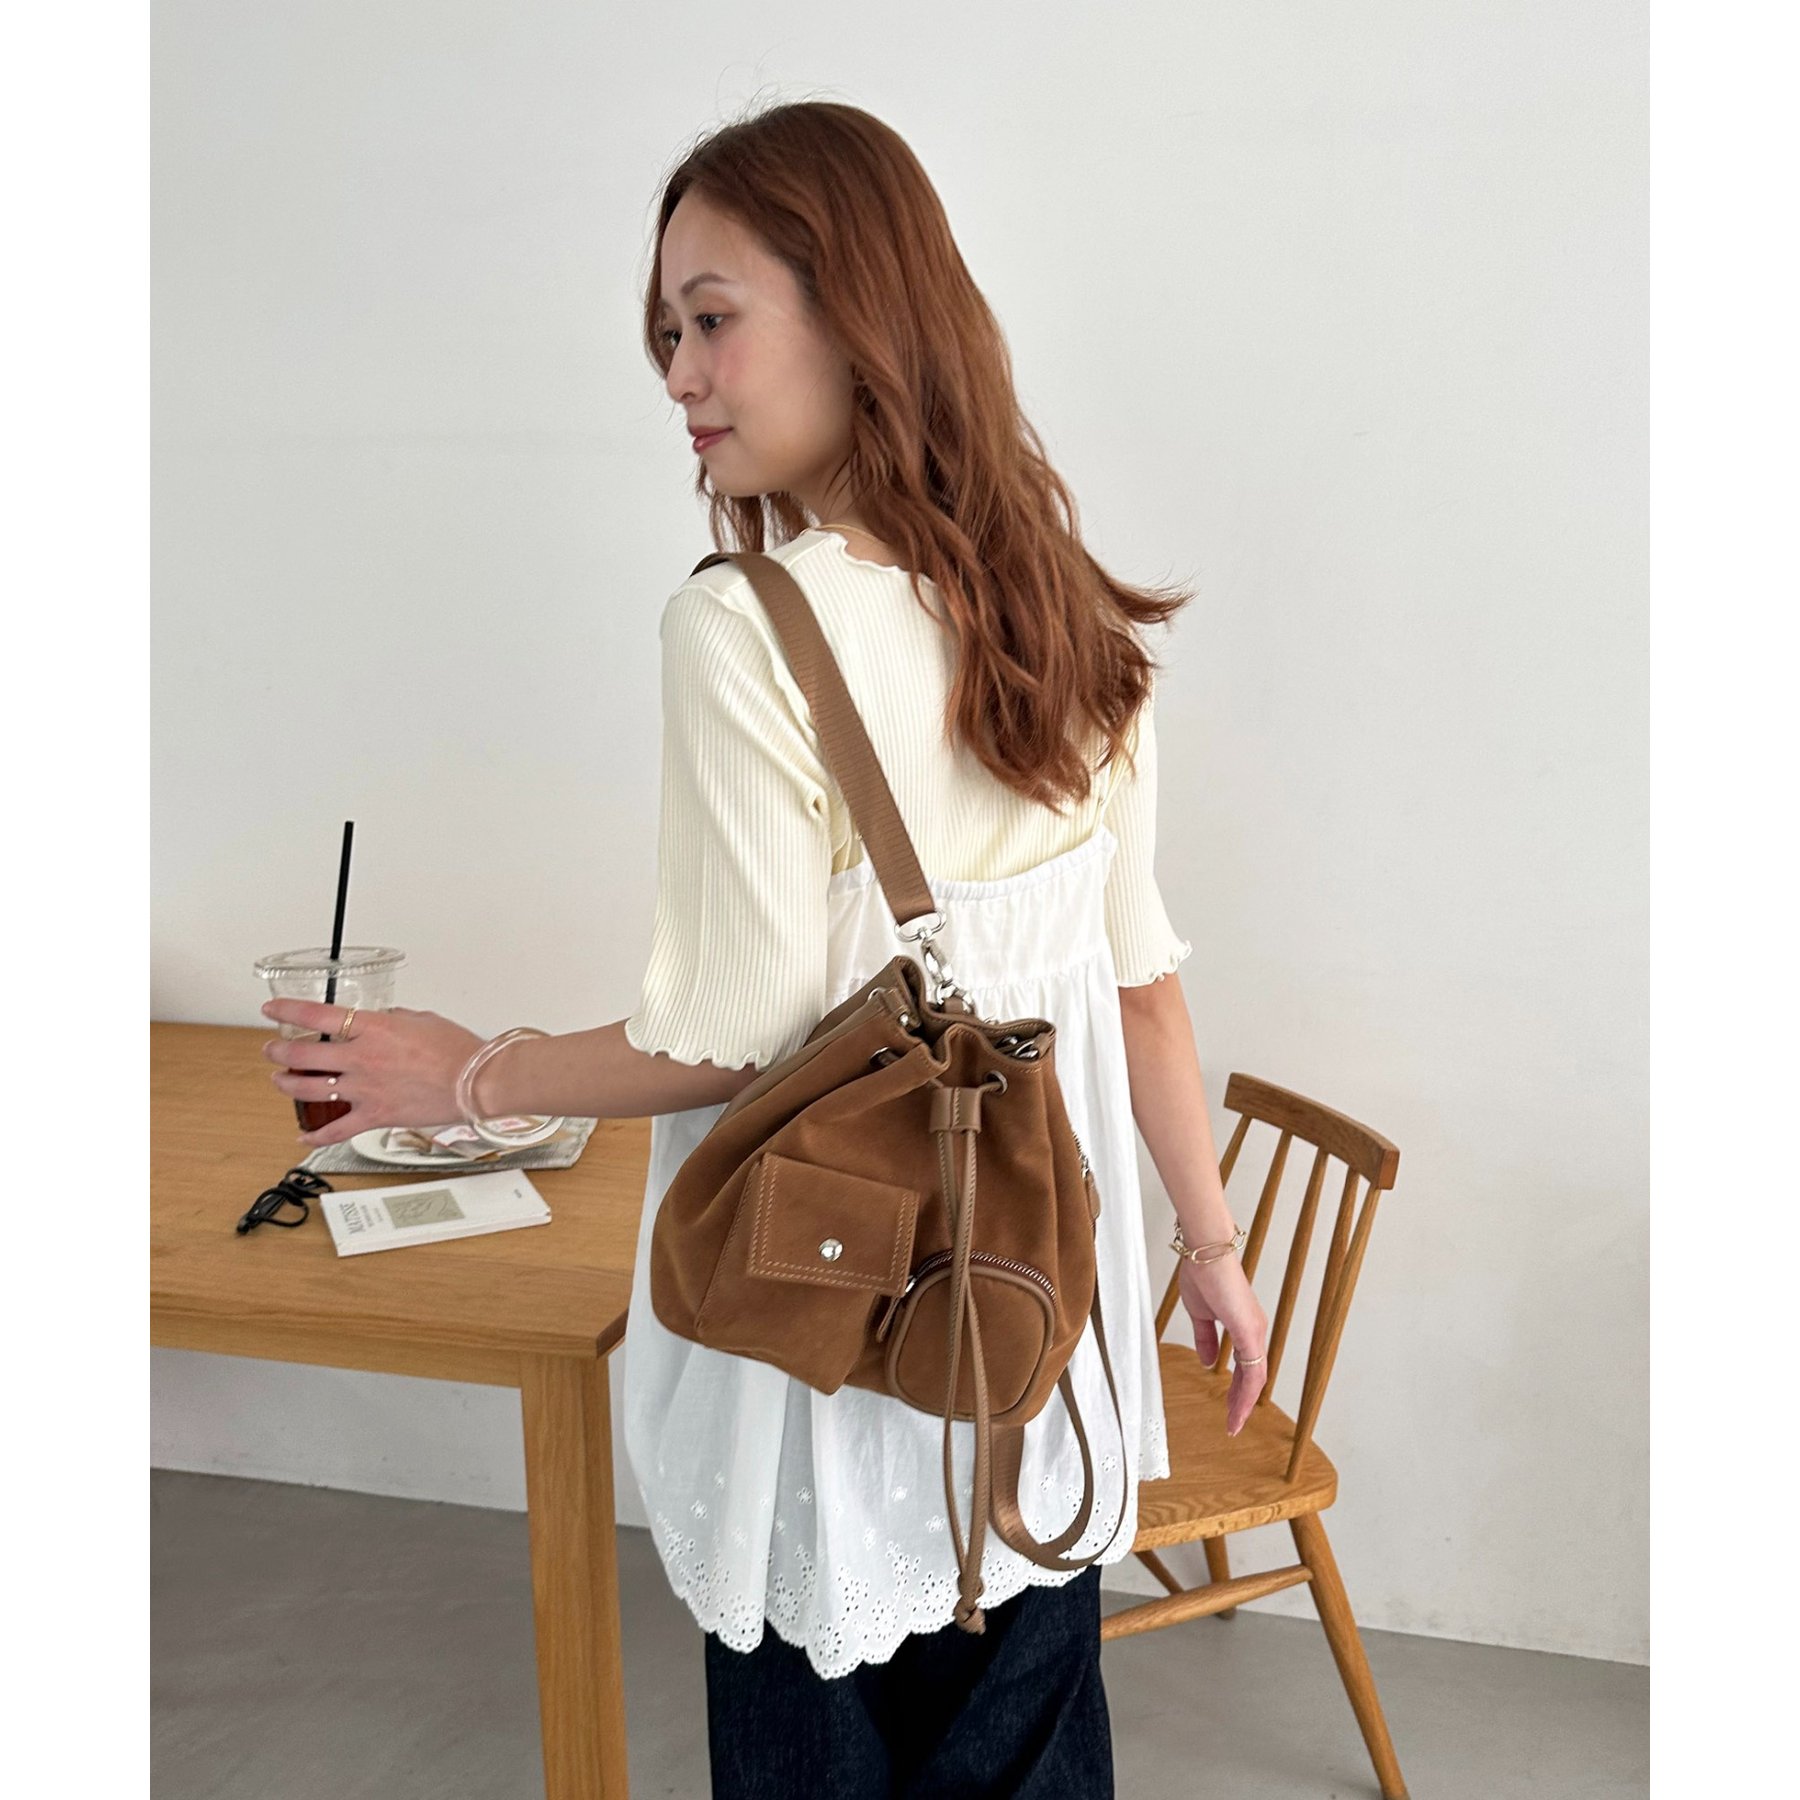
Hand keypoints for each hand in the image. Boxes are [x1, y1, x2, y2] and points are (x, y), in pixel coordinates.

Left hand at [260, 1000, 485, 1148]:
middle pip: (302, 1054)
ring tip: (280, 1079)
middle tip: (273, 1048)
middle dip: (279, 1050)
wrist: (476, 1082)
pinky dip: (316, 1135)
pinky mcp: (375, 1116)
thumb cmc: (458, 1050)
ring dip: (287, 1084)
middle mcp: (362, 1058)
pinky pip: (336, 1130)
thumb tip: (380, 1020)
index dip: (287, 1010)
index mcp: (374, 1028)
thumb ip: (392, 1019)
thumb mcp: (422, 1019)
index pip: (316, 1015)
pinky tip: (304, 1136)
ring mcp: (365, 1090)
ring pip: (309, 1089)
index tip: (273, 1008)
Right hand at [1177, 1251, 1269, 1437]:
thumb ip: (1206, 1339)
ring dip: (1245, 1402)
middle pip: (1254, 1377)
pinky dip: (1247, 1392)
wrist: (1204, 1252)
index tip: (1230, 1408)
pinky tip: (1238, 1406)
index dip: (1239, 1389)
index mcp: (1244, 1326)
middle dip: (1243, 1402)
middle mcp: (1255, 1331)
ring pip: (1256, 1377)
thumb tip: (1208, 1363)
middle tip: (1233, 1423)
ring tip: (1234, 1422)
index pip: (1246, 1366)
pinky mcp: (1249, 1331)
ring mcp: (1255, 1332)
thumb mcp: (1200, 1314)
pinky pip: (1253, 1370)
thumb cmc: (1202, 1273)